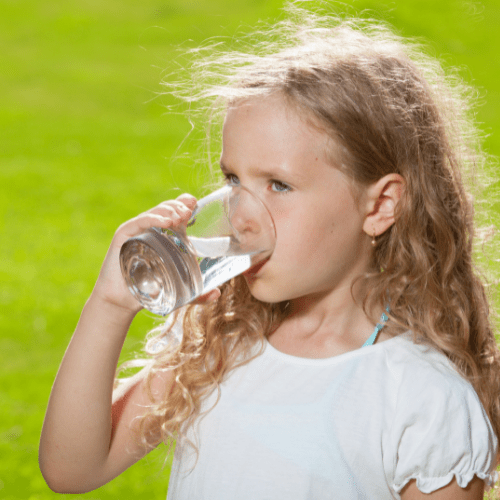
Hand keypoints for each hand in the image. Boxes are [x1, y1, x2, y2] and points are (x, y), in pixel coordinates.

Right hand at [92, 193, 199, 313]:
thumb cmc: (150, 291)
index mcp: (164, 235)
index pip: (176, 212)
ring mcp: (137, 230)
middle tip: (190, 211)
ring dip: (170, 210)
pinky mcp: (124, 235)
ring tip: (182, 215)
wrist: (123, 301)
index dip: (186, 204)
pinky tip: (167, 221)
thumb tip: (218, 293)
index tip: (197, 204)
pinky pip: (140, 222)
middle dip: (180, 207)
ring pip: (155, 212)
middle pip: (167, 209)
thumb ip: (199, 294)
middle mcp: (150, 229)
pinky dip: (154, 218)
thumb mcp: (180, 291)